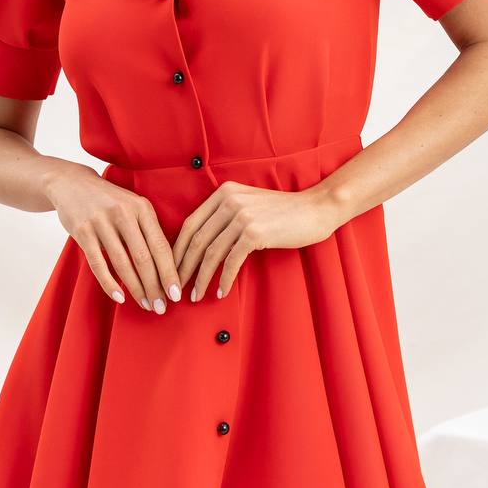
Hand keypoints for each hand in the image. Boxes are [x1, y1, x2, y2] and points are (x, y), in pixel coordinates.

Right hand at [45, 163, 181, 312]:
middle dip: (154, 286)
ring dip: (135, 288)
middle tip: (161, 307)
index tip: (176, 294)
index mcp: (142, 207)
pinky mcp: (83, 231)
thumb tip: (168, 267)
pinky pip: (98, 263)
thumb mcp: (134, 206)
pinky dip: (109, 283)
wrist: (72, 184)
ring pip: (122, 263)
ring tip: (145, 304)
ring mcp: (101, 222)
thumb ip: (149, 230)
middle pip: (143, 257)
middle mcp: (123, 213)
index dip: (169, 272)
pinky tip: (119, 297)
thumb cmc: (110, 201)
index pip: (160, 245)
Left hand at [172, 183, 340, 301]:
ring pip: (211, 253)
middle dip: (184, 267)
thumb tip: (199, 245)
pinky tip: (220, 292)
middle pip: (197, 239)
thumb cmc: (283, 212)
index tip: (172, 269)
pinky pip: (231, 261)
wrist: (316, 209)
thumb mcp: (249, 204)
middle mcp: (229, 200)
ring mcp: (242, 216)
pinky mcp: (255, 232)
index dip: (178, 250)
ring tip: (195, 295)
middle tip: (177, 288)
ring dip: (201, 278)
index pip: (190, 223)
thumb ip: (225, 215)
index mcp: (224, 192)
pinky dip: (223, 279)